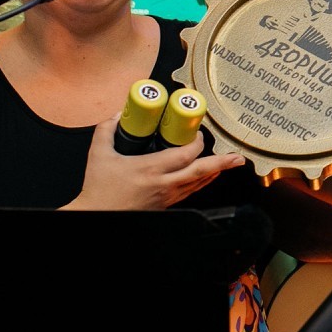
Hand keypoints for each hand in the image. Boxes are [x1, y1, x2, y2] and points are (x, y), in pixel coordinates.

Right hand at [70, 117, 245, 209]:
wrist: (95, 216)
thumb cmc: (98, 191)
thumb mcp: (99, 155)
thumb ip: (107, 130)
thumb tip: (118, 115)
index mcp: (150, 170)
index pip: (184, 155)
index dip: (197, 143)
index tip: (198, 133)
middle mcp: (163, 185)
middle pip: (200, 172)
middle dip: (222, 163)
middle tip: (237, 157)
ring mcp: (166, 197)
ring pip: (197, 184)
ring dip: (215, 173)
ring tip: (229, 164)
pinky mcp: (164, 206)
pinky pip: (189, 193)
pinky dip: (201, 183)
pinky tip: (206, 178)